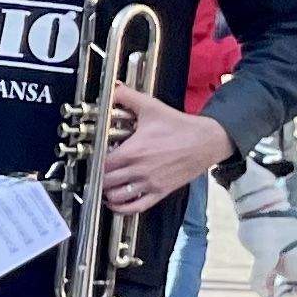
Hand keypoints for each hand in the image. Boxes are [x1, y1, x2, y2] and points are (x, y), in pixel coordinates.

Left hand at [98, 89, 232, 214]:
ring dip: (107, 194)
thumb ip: (128, 97)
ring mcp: (150, 184)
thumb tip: (114, 87)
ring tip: (103, 187)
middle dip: (97, 179)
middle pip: (106, 182)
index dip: (92, 163)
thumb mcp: (151, 107)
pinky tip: (116, 203)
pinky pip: (137, 207)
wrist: (206, 141)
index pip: (102, 164)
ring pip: (118, 197)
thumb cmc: (179, 126)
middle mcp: (140, 170)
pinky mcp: (160, 192)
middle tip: (95, 173)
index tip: (90, 159)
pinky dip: (123, 209)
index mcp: (133, 151)